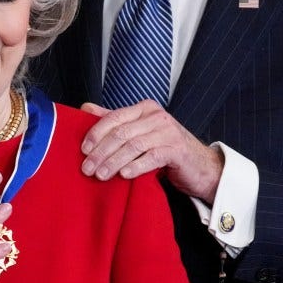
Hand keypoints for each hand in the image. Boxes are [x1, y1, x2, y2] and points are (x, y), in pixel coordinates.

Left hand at [79, 100, 222, 202]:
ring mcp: (168, 132)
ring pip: (134, 145)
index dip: (96, 133)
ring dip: (114, 161)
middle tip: (87, 168)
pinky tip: (124, 175)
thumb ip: (115, 122)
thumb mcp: (139, 133)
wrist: (200, 166)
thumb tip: (85, 108)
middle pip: (121, 132)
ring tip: (101, 175)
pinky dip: (135, 166)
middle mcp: (156, 116)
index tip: (83, 150)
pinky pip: (152, 157)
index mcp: (144, 108)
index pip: (114, 117)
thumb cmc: (165, 149)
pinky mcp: (177, 150)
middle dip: (101, 151)